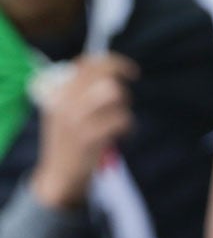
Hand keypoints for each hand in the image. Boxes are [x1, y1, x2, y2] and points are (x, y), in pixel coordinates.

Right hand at [29, 54, 135, 208]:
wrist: (61, 175)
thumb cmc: (69, 141)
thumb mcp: (64, 112)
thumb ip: (79, 92)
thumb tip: (112, 73)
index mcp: (57, 92)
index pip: (86, 64)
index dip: (113, 62)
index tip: (130, 71)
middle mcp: (64, 101)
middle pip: (103, 75)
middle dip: (123, 82)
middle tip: (128, 95)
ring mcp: (75, 118)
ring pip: (114, 93)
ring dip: (125, 105)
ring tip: (121, 119)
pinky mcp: (90, 136)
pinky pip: (122, 119)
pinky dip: (128, 126)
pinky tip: (122, 135)